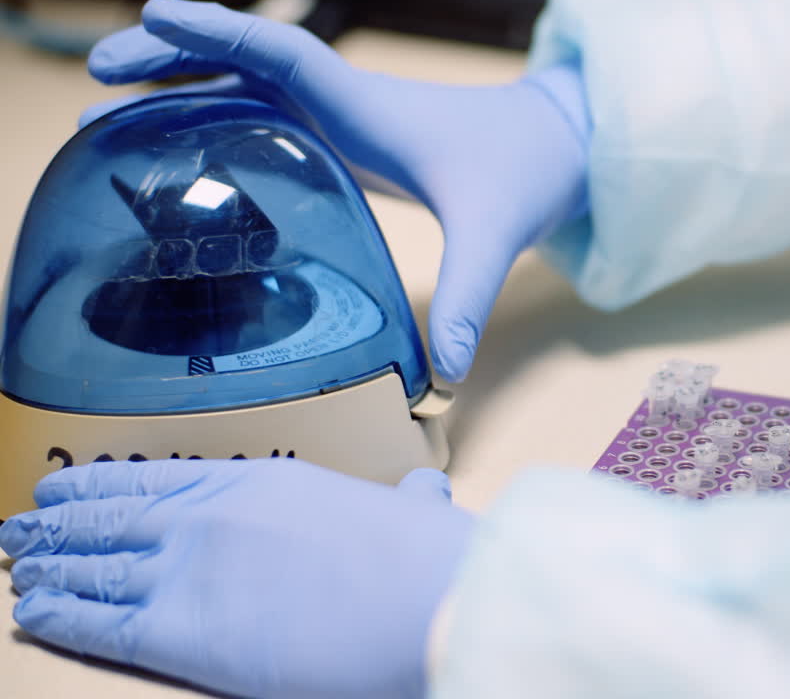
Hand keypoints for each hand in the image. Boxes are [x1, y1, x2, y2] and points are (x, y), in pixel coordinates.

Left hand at [1, 460, 472, 697]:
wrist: (424, 599)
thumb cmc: (425, 559)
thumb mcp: (413, 513)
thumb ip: (404, 503)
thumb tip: (425, 496)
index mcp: (261, 481)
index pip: (161, 480)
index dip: (105, 486)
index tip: (71, 487)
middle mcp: (211, 517)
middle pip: (115, 518)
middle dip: (62, 523)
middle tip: (22, 524)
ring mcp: (189, 570)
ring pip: (97, 566)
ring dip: (51, 564)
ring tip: (19, 562)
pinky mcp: (181, 632)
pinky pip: (101, 624)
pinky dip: (61, 616)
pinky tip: (33, 611)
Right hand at [82, 0, 590, 381]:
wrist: (553, 150)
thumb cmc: (522, 174)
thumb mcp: (493, 234)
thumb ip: (470, 296)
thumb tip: (448, 371)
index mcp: (368, 108)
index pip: (284, 56)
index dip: (219, 36)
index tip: (156, 15)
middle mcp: (346, 102)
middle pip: (243, 62)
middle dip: (172, 57)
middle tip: (100, 72)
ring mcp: (343, 117)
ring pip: (246, 85)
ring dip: (181, 85)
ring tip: (107, 107)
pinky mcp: (346, 138)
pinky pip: (266, 115)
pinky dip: (215, 117)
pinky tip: (181, 145)